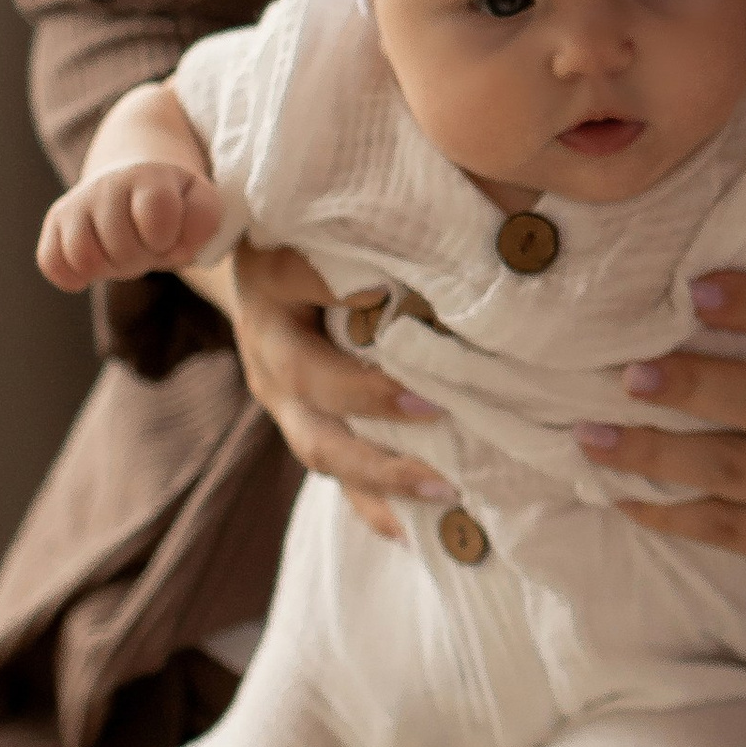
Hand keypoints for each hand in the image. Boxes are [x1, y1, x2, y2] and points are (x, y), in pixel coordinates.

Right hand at [39, 161, 227, 292]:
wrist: (135, 175)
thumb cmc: (174, 200)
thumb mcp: (200, 202)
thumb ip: (202, 222)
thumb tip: (175, 249)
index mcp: (150, 178)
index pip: (156, 215)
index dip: (166, 239)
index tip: (168, 237)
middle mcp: (108, 185)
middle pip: (120, 247)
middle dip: (140, 259)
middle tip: (146, 247)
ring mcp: (77, 202)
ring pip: (83, 257)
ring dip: (108, 269)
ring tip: (123, 254)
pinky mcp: (56, 220)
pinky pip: (51, 263)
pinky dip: (73, 276)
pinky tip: (94, 268)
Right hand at [205, 243, 456, 544]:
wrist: (261, 268)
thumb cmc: (321, 234)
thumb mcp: (332, 219)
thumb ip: (379, 225)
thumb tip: (484, 217)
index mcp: (275, 276)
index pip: (297, 278)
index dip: (335, 290)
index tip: (385, 293)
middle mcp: (267, 340)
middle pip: (307, 378)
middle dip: (369, 399)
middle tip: (434, 409)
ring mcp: (277, 394)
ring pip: (317, 444)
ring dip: (380, 471)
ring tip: (444, 489)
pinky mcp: (298, 427)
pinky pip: (332, 476)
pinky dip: (374, 505)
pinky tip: (416, 529)